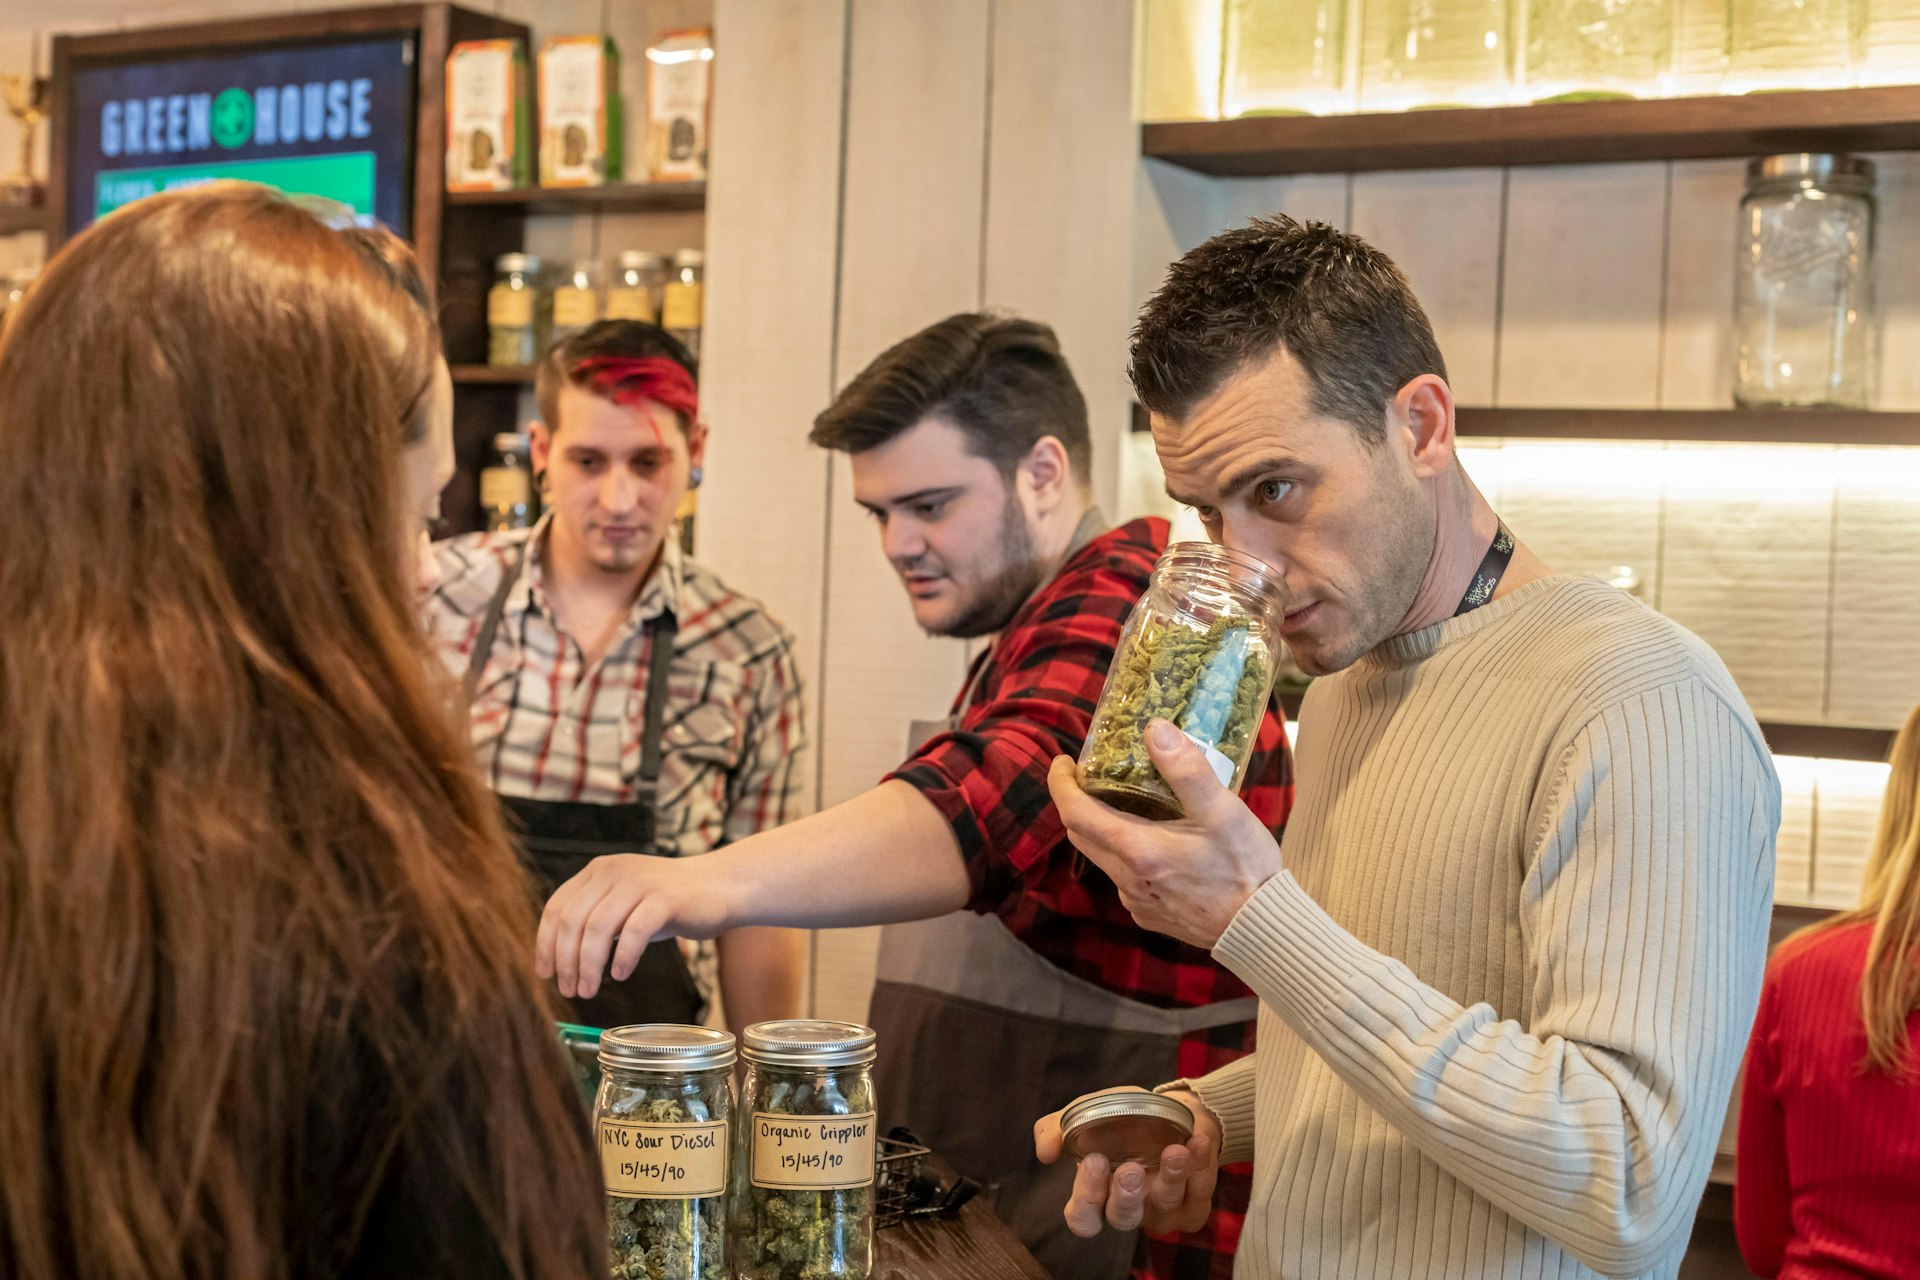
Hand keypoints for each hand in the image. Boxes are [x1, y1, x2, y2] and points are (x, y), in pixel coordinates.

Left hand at [535, 854, 732, 999]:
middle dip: (566, 961)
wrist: (721, 886)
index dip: (545, 944)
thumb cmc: (670, 903)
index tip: (545, 974)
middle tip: (569, 990)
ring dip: (588, 965)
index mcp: (598, 871)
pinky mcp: (665, 898)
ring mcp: (640, 882)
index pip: (557, 907)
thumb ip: (597, 919)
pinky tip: (621, 975)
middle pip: (573, 920)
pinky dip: (622, 958)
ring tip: (588, 990)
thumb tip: (561, 958)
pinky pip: (634, 932)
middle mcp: (614, 871)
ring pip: (598, 927)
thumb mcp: (625, 904)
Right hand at [1034, 1088, 1222, 1237]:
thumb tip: (1046, 1151)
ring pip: (1164, 1206)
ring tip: (1174, 1150)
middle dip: (1126, 1196)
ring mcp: (1161, 1210)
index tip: (1093, 1161)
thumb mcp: (1086, 1113)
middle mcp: (1128, 1207)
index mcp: (1098, 1194)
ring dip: (1170, 1178)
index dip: (1086, 1199)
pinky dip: (1200, 1168)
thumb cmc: (1122, 1119)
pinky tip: (1197, 1142)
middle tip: (1130, 1169)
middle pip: (1122, 1219)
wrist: (1171, 1109)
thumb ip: (1057, 1129)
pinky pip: (1199, 1196)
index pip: (1083, 1219)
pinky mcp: (1193, 1206)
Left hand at [1047, 719, 1281, 949]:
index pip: (1074, 813)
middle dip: (1078, 802)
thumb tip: (1154, 730)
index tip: (1063, 762)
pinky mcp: (1151, 914)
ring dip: (1104, 828)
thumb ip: (1187, 770)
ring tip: (1128, 802)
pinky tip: (1157, 841)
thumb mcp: (1222, 812)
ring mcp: (1138, 901)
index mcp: (1138, 850)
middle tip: (1092, 775)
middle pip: (1083, 835)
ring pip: (1104, 857)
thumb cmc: (1244, 868)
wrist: (1261, 928)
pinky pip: (1126, 878)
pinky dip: (1127, 853)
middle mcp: (1128, 879)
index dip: (1061, 785)